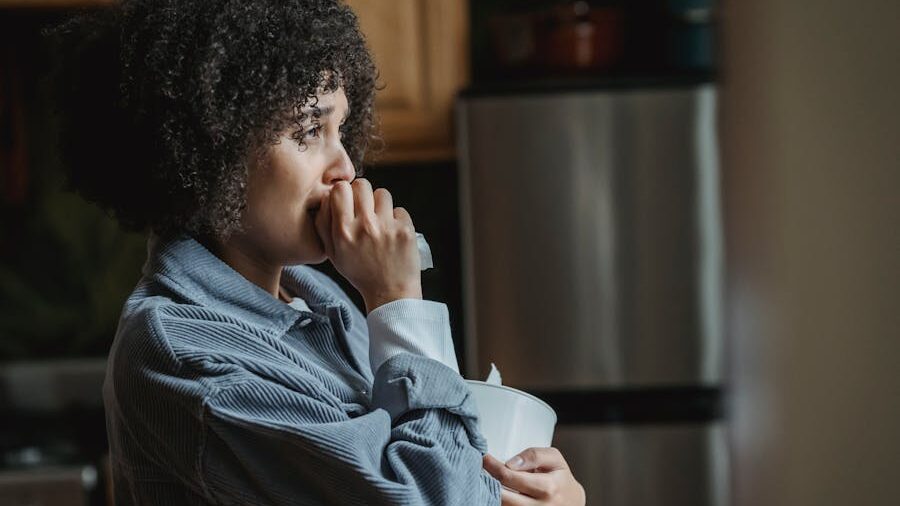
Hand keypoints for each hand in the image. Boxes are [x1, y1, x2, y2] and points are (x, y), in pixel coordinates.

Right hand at [314, 179, 421, 312]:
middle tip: (365, 209)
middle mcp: (365, 227)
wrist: (390, 292)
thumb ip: (324, 224)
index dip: (344, 191)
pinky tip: (393, 234)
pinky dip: (397, 219)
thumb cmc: (360, 272)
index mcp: (343, 232)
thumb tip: (327, 196)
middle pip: (362, 185)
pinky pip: (399, 209)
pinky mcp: (406, 230)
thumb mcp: (333, 253)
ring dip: (381, 205)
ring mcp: (387, 227)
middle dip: (363, 194)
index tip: (348, 201)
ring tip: (380, 222)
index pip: (340, 189)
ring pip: (383, 193)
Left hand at [483, 448, 584, 505]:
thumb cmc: (561, 479)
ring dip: (491, 493)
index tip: (484, 458)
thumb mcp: (554, 459)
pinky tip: (497, 492)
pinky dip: (499, 502)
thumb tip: (511, 463)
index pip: (510, 477)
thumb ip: (533, 455)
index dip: (493, 466)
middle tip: (481, 470)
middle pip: (502, 496)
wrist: (572, 502)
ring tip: (488, 480)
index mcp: (548, 487)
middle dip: (488, 481)